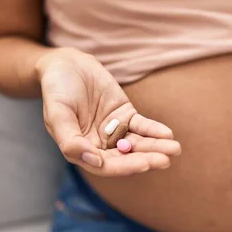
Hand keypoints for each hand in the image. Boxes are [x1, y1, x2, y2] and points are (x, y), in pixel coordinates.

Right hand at [36, 48, 180, 176]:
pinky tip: (167, 134)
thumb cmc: (56, 90)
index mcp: (80, 150)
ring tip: (174, 149)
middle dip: (146, 159)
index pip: (106, 165)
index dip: (125, 166)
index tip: (144, 164)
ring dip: (155, 147)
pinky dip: (154, 130)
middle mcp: (98, 145)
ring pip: (137, 143)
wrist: (66, 64)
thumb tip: (93, 161)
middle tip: (165, 160)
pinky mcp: (125, 115)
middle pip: (125, 157)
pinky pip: (141, 126)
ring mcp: (113, 131)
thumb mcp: (57, 113)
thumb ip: (70, 140)